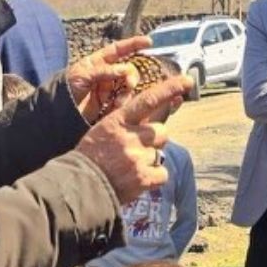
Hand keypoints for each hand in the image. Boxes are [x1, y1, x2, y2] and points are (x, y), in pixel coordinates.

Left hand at [65, 35, 152, 121]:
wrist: (58, 110)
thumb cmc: (66, 88)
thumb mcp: (83, 75)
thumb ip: (104, 71)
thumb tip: (125, 69)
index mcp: (98, 61)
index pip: (119, 49)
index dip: (134, 44)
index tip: (148, 42)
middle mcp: (107, 74)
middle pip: (128, 70)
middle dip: (131, 76)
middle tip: (128, 84)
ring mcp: (109, 88)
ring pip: (128, 86)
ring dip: (127, 92)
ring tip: (118, 101)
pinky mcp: (110, 103)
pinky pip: (124, 100)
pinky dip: (123, 103)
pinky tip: (116, 107)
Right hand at [74, 75, 191, 203]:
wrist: (79, 186)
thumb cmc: (91, 156)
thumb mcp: (104, 130)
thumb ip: (127, 123)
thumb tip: (152, 119)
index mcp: (118, 121)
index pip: (148, 100)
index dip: (170, 88)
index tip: (187, 80)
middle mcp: (130, 137)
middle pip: (162, 131)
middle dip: (154, 139)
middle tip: (137, 149)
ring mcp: (137, 158)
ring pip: (160, 153)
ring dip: (150, 159)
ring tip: (131, 167)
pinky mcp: (143, 178)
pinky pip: (163, 173)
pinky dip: (154, 177)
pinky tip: (137, 179)